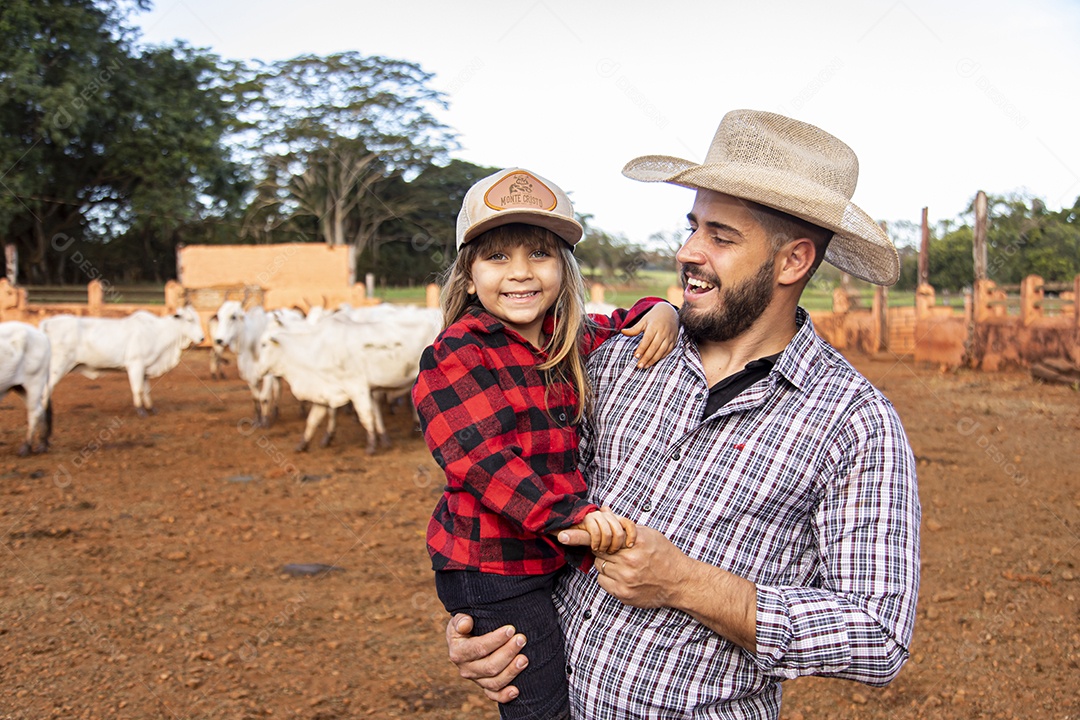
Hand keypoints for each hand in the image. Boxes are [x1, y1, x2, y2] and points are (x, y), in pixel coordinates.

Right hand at [445, 614, 527, 702]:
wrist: (464, 640)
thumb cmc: (465, 627)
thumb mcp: (458, 620)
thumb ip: (460, 620)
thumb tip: (465, 624)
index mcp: (459, 652)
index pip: (479, 648)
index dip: (495, 640)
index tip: (511, 629)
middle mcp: (466, 669)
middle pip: (490, 666)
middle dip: (508, 653)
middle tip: (522, 639)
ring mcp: (476, 680)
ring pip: (494, 682)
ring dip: (511, 672)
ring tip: (524, 659)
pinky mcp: (485, 686)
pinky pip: (494, 695)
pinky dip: (504, 696)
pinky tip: (516, 691)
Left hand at [557, 526, 758, 651]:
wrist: (680, 582)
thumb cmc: (664, 554)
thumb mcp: (647, 533)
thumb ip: (623, 524)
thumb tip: (603, 511)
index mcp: (634, 543)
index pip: (600, 537)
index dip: (580, 536)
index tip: (562, 535)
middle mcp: (629, 562)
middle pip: (598, 552)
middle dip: (602, 549)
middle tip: (615, 550)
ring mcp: (625, 580)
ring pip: (599, 567)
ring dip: (606, 564)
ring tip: (625, 564)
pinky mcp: (623, 595)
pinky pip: (603, 582)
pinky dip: (609, 577)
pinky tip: (625, 576)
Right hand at [570, 508, 636, 553]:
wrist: (568, 529)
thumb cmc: (590, 536)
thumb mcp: (605, 539)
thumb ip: (616, 539)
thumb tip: (632, 545)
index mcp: (613, 517)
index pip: (628, 523)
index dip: (632, 534)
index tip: (630, 545)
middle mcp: (606, 514)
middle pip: (618, 531)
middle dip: (616, 545)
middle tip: (610, 552)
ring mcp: (596, 516)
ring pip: (608, 533)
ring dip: (605, 545)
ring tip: (601, 550)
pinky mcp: (586, 519)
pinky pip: (596, 532)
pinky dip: (596, 542)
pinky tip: (594, 547)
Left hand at [622, 303, 677, 367]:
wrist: (669, 312)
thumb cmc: (654, 317)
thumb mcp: (643, 320)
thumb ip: (634, 329)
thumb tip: (622, 332)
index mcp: (654, 326)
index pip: (647, 339)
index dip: (642, 348)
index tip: (636, 356)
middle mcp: (663, 332)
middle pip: (654, 347)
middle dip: (646, 357)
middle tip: (639, 365)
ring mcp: (669, 336)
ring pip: (661, 351)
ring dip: (653, 360)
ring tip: (645, 366)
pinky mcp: (674, 340)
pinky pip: (668, 351)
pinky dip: (661, 357)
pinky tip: (654, 361)